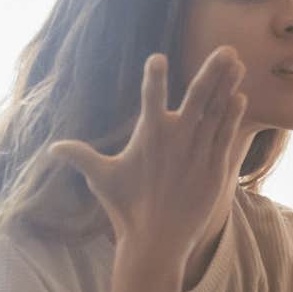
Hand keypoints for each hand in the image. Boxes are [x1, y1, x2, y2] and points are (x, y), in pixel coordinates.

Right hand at [47, 47, 247, 266]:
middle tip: (227, 49)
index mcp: (148, 136)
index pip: (150, 98)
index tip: (158, 58)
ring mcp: (198, 153)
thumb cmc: (126, 209)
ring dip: (228, 86)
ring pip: (217, 112)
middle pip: (198, 97)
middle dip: (212, 71)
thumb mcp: (101, 179)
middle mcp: (176, 140)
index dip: (153, 78)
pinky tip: (240, 98)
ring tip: (238, 63)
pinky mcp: (214, 169)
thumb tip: (52, 149)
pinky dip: (233, 116)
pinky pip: (226, 136)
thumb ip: (80, 157)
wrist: (157, 243)